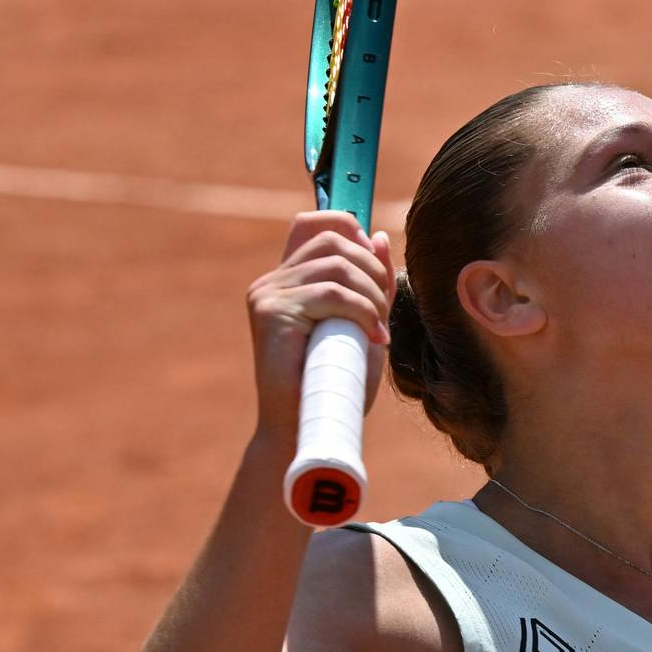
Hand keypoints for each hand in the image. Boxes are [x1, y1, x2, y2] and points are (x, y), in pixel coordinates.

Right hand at [248, 210, 391, 445]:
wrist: (305, 428)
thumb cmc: (335, 384)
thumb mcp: (363, 323)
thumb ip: (370, 284)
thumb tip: (378, 237)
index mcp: (289, 280)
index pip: (314, 223)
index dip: (350, 229)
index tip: (375, 266)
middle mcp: (272, 281)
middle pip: (334, 239)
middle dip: (373, 270)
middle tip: (383, 310)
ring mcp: (268, 294)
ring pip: (338, 266)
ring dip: (372, 295)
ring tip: (378, 329)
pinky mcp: (272, 312)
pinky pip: (333, 294)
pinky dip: (364, 313)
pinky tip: (372, 337)